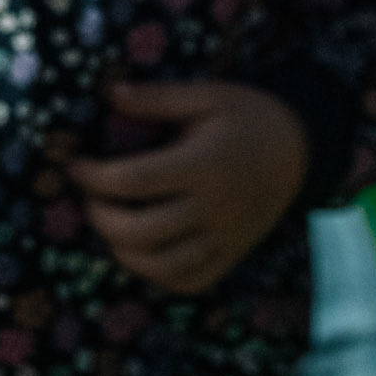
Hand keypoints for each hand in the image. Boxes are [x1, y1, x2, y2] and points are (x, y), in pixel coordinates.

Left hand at [70, 80, 308, 292]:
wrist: (299, 149)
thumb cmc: (248, 116)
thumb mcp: (207, 95)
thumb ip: (157, 99)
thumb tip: (109, 94)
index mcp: (203, 164)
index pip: (134, 181)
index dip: (94, 177)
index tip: (75, 165)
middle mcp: (212, 209)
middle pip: (140, 231)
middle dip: (101, 216)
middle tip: (91, 196)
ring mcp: (223, 239)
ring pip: (160, 266)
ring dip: (123, 251)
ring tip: (112, 224)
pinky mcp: (230, 255)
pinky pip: (187, 281)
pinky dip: (157, 274)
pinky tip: (143, 250)